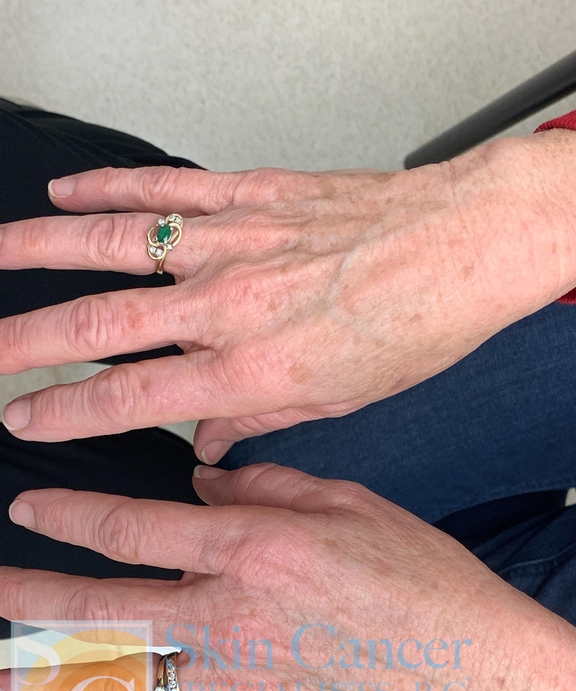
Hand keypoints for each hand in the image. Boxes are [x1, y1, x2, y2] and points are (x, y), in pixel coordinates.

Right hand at [1, 131, 574, 461]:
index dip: (62, 412)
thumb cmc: (414, 323)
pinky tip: (69, 192)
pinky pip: (162, 190)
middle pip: (96, 325)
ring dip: (39, 251)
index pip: (128, 396)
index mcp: (250, 368)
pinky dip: (108, 188)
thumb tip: (209, 442)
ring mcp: (231, 243)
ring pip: (110, 244)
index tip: (25, 417)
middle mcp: (227, 305)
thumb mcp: (339, 402)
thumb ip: (258, 422)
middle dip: (22, 342)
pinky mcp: (247, 195)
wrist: (460, 245)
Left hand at [1, 463, 574, 690]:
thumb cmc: (410, 571)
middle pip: (103, 603)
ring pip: (121, 675)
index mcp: (251, 547)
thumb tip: (203, 480)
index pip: (132, 527)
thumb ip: (262, 483)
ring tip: (0, 677)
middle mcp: (228, 612)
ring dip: (50, 675)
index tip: (30, 507)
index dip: (69, 514)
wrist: (462, 660)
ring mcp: (233, 675)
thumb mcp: (343, 499)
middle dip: (30, 594)